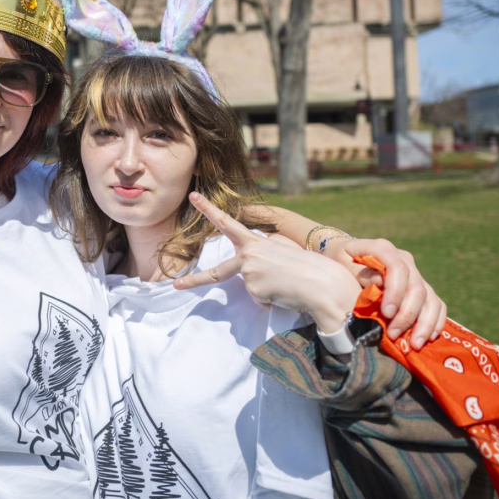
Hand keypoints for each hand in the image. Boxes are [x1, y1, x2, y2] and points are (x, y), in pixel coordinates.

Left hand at [172, 193, 361, 332]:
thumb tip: (252, 262)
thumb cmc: (306, 265)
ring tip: (285, 284)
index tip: (193, 197)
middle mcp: (247, 256)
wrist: (322, 283)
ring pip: (251, 289)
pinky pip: (261, 301)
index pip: (227, 223)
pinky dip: (273, 300)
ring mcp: (249, 274)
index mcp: (254, 242)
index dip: (209, 209)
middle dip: (194, 281)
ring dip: (267, 291)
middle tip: (175, 285)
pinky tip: (285, 293)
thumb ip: (264, 249)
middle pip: (217, 273)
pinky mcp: (255, 292)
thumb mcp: (283, 248)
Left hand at [322, 236, 446, 349]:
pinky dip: (435, 320)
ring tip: (415, 344)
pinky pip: (436, 303)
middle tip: (393, 335)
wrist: (346, 256)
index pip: (398, 268)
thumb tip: (379, 283)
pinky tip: (429, 337)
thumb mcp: (339, 261)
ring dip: (425, 323)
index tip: (386, 313)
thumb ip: (357, 271)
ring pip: (430, 297)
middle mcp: (404, 259)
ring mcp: (414, 273)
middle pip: (416, 287)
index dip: (396, 292)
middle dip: (407, 314)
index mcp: (383, 249)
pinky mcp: (420, 287)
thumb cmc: (339, 260)